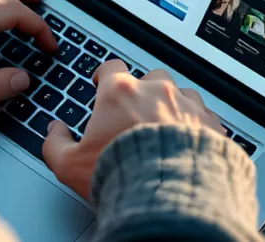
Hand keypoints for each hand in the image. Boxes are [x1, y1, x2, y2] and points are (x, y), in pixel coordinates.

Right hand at [42, 60, 223, 199]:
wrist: (168, 195)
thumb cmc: (121, 175)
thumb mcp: (70, 165)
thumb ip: (56, 144)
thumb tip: (54, 132)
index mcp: (120, 93)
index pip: (111, 68)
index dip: (105, 75)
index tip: (103, 83)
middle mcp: (156, 91)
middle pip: (150, 78)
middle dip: (144, 93)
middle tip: (138, 117)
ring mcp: (187, 104)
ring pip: (182, 94)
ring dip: (174, 107)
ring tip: (168, 132)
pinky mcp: (210, 124)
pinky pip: (205, 117)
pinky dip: (198, 127)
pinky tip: (191, 144)